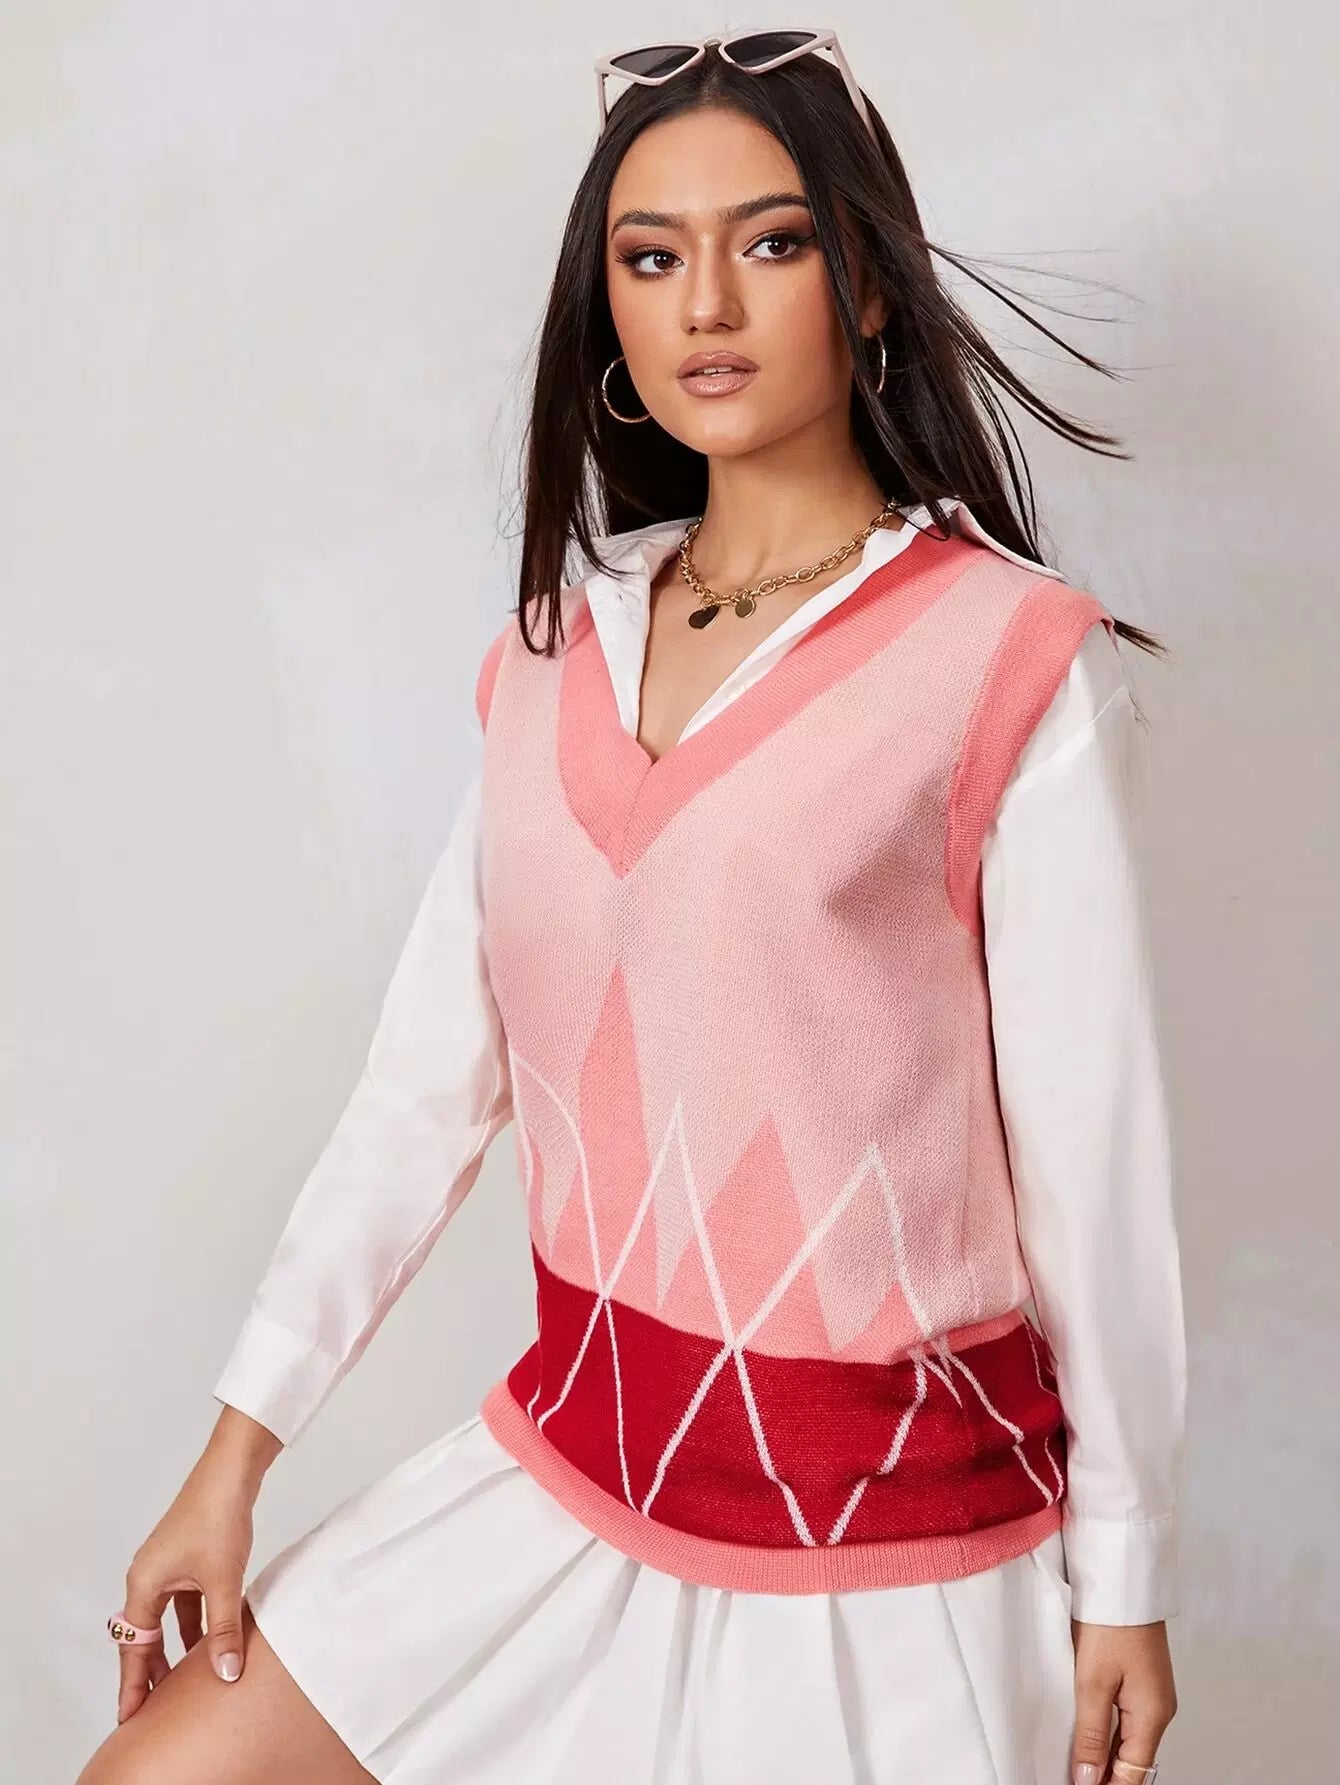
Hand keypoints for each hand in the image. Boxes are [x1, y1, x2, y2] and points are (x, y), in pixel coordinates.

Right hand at [114, 1439, 264, 1724]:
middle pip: (145, 1637)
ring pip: (167, 1622)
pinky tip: (211, 1642)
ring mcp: (167, 1568)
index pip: (135, 1647)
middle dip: (152, 1672)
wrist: (230, 1472)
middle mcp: (148, 1578)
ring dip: (176, 1649)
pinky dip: (195, 1625)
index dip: (134, 1684)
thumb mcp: (223, 1582)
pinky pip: (184, 1604)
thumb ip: (224, 1631)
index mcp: (144, 1585)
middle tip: (155, 1710)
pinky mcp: (187, 1560)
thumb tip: (227, 1674)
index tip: (129, 1717)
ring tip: (185, 1685)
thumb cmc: (217, 1518)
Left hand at [1069, 1618, 1176, 1783]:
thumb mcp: (1092, 1682)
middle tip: (1072, 1776)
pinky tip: (1084, 1733)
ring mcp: (1151, 1694)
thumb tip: (1087, 1778)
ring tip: (1073, 1762)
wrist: (1123, 1580)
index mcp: (1153, 1715)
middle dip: (1104, 1774)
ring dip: (1104, 1753)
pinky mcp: (1140, 1679)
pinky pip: (1125, 1718)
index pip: (1133, 1773)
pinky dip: (1106, 1730)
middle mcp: (1158, 1709)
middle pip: (1132, 1760)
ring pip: (1127, 1740)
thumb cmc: (1111, 1623)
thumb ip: (1090, 1734)